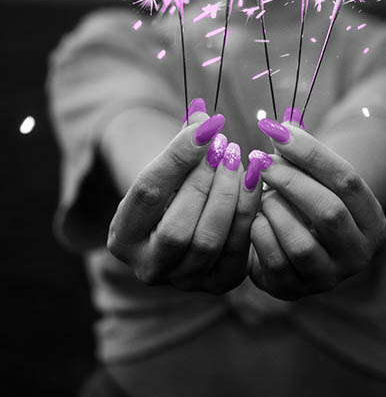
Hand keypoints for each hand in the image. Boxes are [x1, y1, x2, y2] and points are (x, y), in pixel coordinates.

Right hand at [107, 98, 262, 293]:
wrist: (187, 223)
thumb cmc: (173, 187)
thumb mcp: (167, 167)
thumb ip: (182, 144)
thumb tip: (201, 112)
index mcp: (122, 237)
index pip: (148, 193)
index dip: (179, 156)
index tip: (207, 126)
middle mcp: (147, 268)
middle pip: (177, 228)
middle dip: (205, 182)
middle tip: (225, 146)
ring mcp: (184, 281)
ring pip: (208, 242)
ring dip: (229, 196)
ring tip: (239, 160)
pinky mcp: (218, 284)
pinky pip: (237, 251)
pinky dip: (248, 212)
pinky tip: (254, 181)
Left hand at [248, 114, 385, 299]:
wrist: (290, 245)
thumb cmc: (304, 199)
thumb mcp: (311, 177)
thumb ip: (299, 154)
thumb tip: (277, 128)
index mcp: (373, 220)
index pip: (347, 180)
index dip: (310, 153)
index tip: (278, 130)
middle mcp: (359, 254)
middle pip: (328, 211)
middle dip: (290, 181)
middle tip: (261, 161)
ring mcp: (329, 278)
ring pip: (301, 242)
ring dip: (275, 211)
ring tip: (261, 194)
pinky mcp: (296, 291)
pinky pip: (275, 262)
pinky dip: (260, 235)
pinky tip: (254, 219)